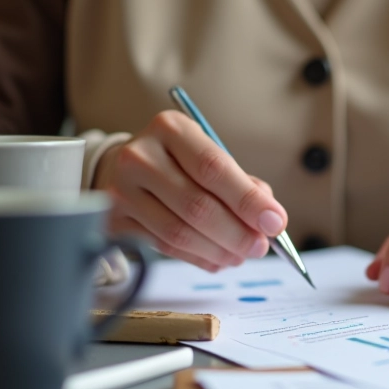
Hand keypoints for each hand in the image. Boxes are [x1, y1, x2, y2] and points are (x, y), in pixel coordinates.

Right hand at [93, 111, 287, 271]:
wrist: (120, 167)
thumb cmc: (176, 162)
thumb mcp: (206, 155)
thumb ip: (240, 182)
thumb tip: (269, 219)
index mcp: (170, 129)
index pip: (214, 168)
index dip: (248, 200)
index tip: (275, 222)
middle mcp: (140, 156)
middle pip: (197, 205)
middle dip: (237, 233)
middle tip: (260, 247)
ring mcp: (121, 191)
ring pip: (179, 232)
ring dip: (219, 251)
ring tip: (241, 255)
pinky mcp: (114, 221)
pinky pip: (163, 247)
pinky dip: (198, 258)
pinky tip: (217, 259)